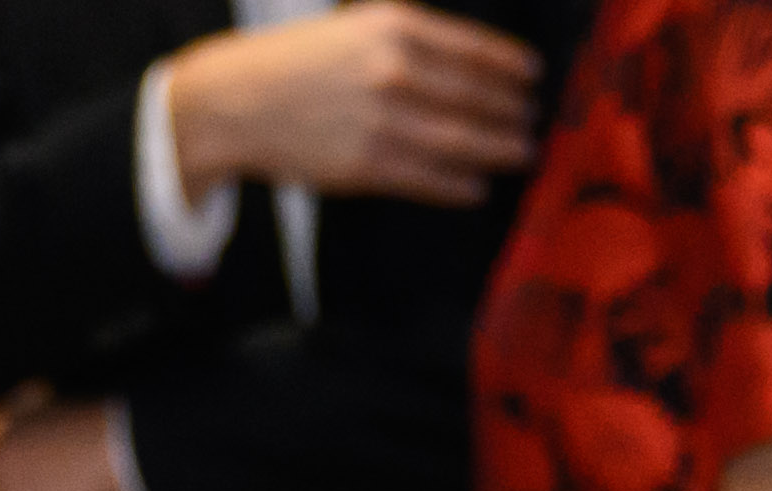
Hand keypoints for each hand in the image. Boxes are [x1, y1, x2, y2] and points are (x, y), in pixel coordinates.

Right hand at [156, 2, 536, 206]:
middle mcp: (394, 71)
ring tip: (520, 153)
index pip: (474, 50)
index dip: (511, 68)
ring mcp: (383, 121)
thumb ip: (411, 37)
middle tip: (533, 122)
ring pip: (462, 141)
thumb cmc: (299, 61)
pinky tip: (477, 185)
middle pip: (477, 97)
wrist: (238, 100)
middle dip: (512, 112)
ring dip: (498, 149)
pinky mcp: (367, 165)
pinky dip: (460, 184)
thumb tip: (469, 62)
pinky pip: (429, 178)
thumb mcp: (356, 24)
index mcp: (395, 28)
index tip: (533, 78)